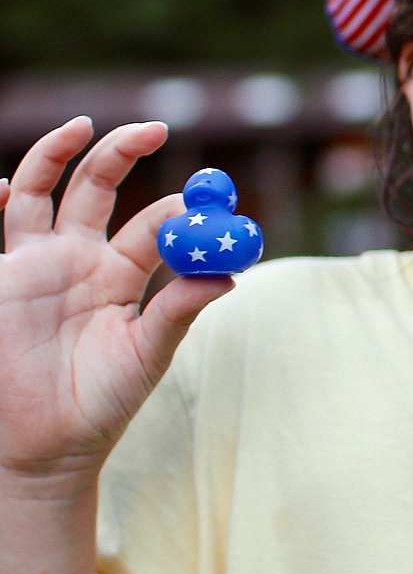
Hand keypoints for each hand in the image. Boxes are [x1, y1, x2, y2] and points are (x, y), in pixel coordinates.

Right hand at [0, 118, 232, 486]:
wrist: (46, 447)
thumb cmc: (103, 402)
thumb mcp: (148, 353)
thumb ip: (179, 310)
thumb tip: (228, 275)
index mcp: (122, 272)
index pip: (151, 223)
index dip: (176, 208)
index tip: (202, 201)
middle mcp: (80, 258)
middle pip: (99, 187)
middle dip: (122, 152)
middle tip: (155, 128)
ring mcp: (35, 264)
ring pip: (44, 192)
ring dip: (57, 154)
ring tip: (83, 126)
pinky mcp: (0, 278)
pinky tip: (1, 186)